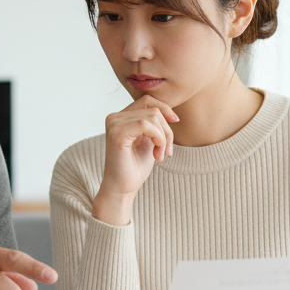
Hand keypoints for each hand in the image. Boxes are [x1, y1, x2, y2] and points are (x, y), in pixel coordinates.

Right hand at [92, 95, 178, 225]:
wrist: (122, 189)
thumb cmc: (134, 168)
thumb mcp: (149, 140)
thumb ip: (153, 124)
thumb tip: (168, 110)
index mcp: (120, 117)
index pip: (147, 101)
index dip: (165, 109)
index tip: (176, 122)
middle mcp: (114, 117)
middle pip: (152, 108)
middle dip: (166, 129)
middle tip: (167, 150)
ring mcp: (114, 124)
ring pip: (152, 116)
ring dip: (163, 137)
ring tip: (161, 154)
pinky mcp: (117, 133)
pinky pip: (146, 125)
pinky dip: (158, 138)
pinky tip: (157, 155)